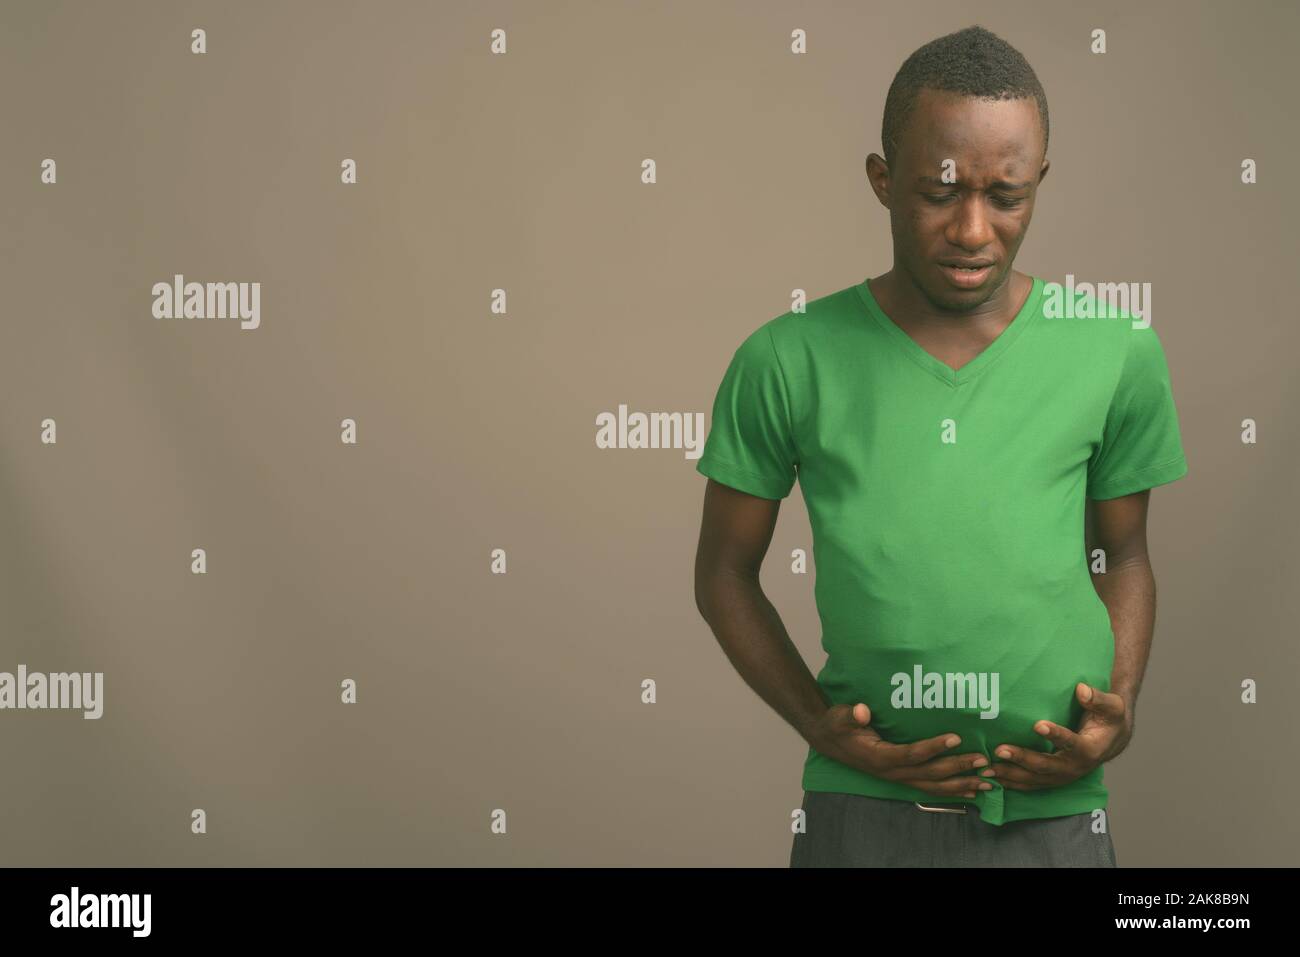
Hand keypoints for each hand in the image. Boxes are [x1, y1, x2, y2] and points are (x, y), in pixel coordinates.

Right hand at [807, 702, 993, 798]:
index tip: (956, 738)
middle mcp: (891, 772)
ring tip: (988, 783)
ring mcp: (897, 777)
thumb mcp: (840, 717)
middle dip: (958, 768)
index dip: (934, 748)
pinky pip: (930, 787)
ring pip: (933, 786)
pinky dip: (952, 790)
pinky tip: (971, 790)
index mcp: (879, 757)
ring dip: (961, 784)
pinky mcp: (902, 777)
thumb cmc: (837, 725)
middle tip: (984, 761)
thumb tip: (861, 711)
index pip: (912, 754)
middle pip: (930, 774)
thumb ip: (851, 715)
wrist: (829, 740)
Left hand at [982, 683, 1132, 790]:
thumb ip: (1097, 698)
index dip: (1056, 735)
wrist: (1112, 740)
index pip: (1072, 743)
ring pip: (1035, 779)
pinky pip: (1031, 784)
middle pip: (1047, 766)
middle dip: (1022, 758)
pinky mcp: (1053, 779)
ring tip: (988, 768)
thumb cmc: (1109, 719)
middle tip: (1000, 749)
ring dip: (1011, 775)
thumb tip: (1082, 689)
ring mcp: (1063, 776)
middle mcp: (1075, 767)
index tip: (1037, 725)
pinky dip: (1012, 783)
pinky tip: (992, 778)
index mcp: (1090, 749)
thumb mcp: (1112, 706)